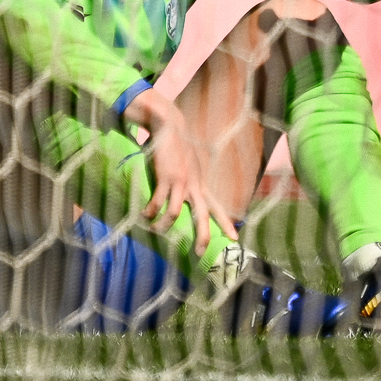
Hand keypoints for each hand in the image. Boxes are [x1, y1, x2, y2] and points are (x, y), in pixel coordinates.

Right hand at [131, 90, 231, 257]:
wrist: (171, 127)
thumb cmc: (179, 149)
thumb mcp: (191, 167)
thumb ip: (191, 182)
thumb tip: (186, 197)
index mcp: (201, 185)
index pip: (218, 207)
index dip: (227, 223)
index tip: (235, 238)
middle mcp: (195, 185)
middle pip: (203, 215)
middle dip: (203, 236)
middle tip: (199, 253)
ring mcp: (181, 182)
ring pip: (175, 213)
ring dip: (163, 226)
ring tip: (155, 231)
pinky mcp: (166, 177)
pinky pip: (157, 202)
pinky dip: (150, 212)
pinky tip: (144, 215)